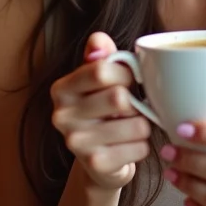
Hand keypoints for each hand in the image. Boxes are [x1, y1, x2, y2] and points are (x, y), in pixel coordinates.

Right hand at [50, 33, 151, 190]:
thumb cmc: (103, 111)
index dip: (126, 73)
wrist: (99, 161)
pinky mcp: (95, 164)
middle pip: (119, 97)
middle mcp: (62, 116)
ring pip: (136, 124)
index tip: (131, 80)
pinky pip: (140, 147)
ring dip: (143, 125)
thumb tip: (99, 40)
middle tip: (132, 107)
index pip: (101, 70)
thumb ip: (101, 56)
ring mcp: (76, 143)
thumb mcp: (99, 80)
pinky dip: (143, 145)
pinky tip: (129, 145)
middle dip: (136, 102)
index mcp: (61, 89)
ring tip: (132, 126)